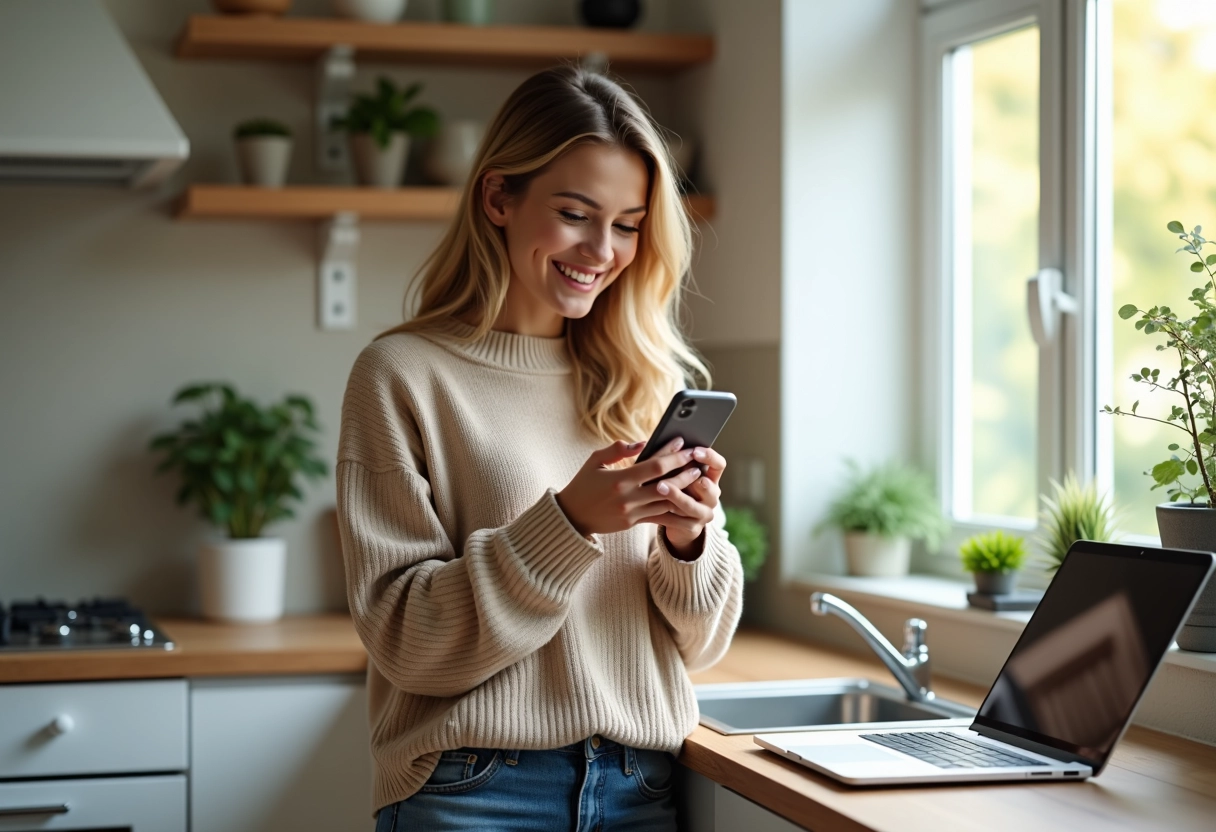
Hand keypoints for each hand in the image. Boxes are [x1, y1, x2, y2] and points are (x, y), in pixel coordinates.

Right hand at [556, 437, 703, 537]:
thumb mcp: (594, 461)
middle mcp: (628, 498)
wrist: (571, 517)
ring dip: (684, 491)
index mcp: (619, 480)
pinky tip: (687, 504)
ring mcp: (632, 513)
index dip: (672, 454)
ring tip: (698, 480)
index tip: (683, 443)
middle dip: (685, 472)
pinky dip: (674, 510)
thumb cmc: (582, 484)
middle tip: (699, 462)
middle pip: (666, 485)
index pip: (653, 466)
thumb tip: (642, 443)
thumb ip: (617, 450)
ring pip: (666, 502)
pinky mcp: (633, 523)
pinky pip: (659, 517)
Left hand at [655, 446, 725, 558]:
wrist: (675, 519)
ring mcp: (704, 513)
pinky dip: (666, 514)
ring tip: (660, 487)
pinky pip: (680, 522)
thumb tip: (671, 441)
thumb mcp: (677, 472)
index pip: (719, 464)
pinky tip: (651, 508)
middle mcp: (712, 496)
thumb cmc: (674, 486)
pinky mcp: (693, 528)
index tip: (694, 450)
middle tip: (682, 472)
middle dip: (694, 479)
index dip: (709, 457)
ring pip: (692, 506)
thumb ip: (676, 459)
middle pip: (709, 487)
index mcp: (711, 477)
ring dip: (676, 496)